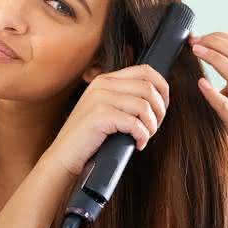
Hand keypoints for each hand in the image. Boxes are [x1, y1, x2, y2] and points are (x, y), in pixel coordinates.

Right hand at [47, 64, 169, 176]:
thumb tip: (158, 98)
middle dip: (160, 110)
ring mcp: (100, 98)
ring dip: (152, 125)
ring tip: (144, 137)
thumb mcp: (107, 109)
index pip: (146, 70)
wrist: (64, 156)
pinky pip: (135, 123)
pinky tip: (137, 144)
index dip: (162, 88)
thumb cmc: (90, 138)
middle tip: (154, 127)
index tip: (162, 108)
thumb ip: (125, 98)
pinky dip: (142, 136)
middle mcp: (103, 84)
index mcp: (106, 79)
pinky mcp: (100, 116)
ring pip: (145, 105)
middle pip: (149, 88)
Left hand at [189, 32, 227, 166]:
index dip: (219, 36)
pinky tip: (201, 84)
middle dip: (215, 42)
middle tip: (193, 41)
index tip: (198, 35)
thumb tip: (208, 55)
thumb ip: (227, 77)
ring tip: (196, 50)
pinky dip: (213, 93)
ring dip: (215, 58)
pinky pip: (226, 106)